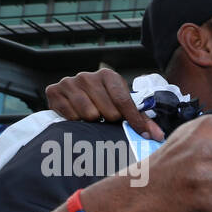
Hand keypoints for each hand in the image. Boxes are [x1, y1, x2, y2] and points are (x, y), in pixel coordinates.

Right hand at [46, 69, 164, 140]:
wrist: (72, 97)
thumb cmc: (103, 102)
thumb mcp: (123, 106)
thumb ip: (141, 119)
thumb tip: (157, 136)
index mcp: (107, 75)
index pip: (124, 101)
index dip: (135, 120)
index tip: (146, 135)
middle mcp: (87, 76)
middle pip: (108, 112)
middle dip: (110, 120)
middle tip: (106, 118)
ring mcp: (69, 82)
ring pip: (90, 115)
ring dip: (93, 121)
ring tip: (93, 116)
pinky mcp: (53, 91)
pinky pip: (71, 117)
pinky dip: (76, 121)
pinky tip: (77, 115)